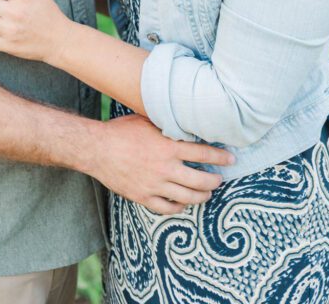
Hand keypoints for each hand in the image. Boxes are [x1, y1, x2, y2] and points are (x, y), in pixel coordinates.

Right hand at [90, 113, 231, 214]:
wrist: (97, 148)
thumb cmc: (121, 131)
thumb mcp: (148, 121)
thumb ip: (167, 126)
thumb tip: (185, 124)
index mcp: (168, 147)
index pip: (203, 154)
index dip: (220, 158)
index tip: (230, 159)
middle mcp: (165, 168)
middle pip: (200, 180)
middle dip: (214, 181)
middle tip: (220, 179)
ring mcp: (155, 184)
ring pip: (187, 197)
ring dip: (201, 196)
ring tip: (207, 193)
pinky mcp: (143, 196)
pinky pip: (167, 208)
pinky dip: (178, 207)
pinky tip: (183, 203)